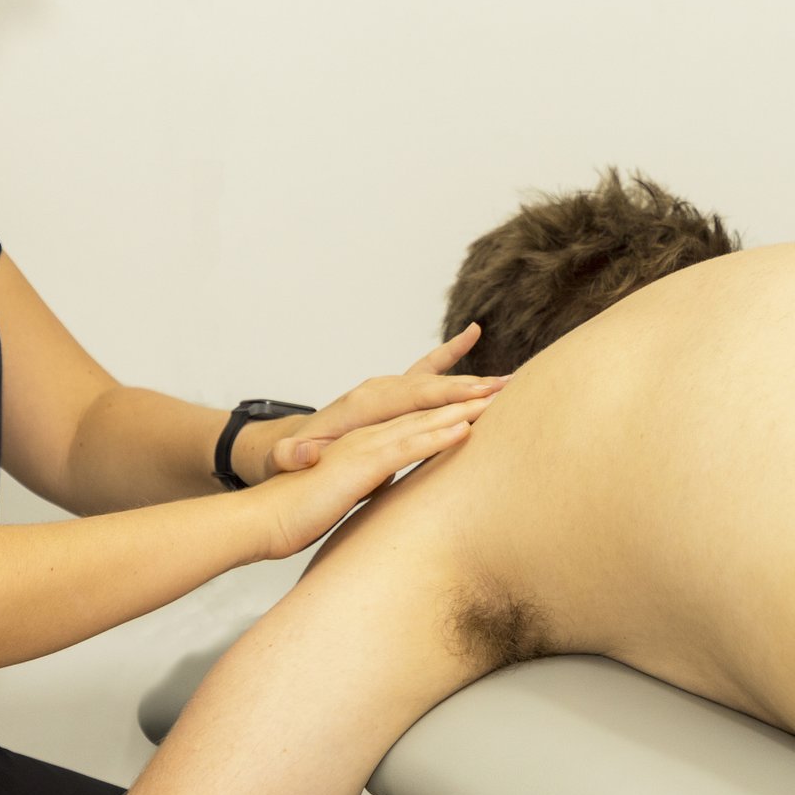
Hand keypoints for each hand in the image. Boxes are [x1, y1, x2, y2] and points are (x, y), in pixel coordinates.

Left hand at [242, 325, 506, 483]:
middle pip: (429, 386)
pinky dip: (451, 353)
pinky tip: (473, 333)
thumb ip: (292, 456)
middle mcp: (377, 389)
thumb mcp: (285, 460)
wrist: (289, 448)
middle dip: (467, 387)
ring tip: (509, 378)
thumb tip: (301, 453)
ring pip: (435, 379)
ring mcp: (387, 388)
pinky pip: (427, 369)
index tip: (475, 402)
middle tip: (506, 387)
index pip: (409, 399)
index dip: (442, 400)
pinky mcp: (394, 392)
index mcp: (359, 406)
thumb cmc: (292, 459)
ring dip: (471, 379)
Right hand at [247, 394, 493, 558]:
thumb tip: (397, 485)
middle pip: (426, 408)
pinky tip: (465, 430)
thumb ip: (373, 480)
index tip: (486, 397)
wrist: (263, 517)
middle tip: (506, 384)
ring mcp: (366, 444)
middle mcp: (369, 432)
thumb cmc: (301, 509)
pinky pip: (407, 446)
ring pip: (423, 419)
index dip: (451, 404)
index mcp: (368, 439)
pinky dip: (437, 436)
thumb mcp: (349, 490)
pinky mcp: (361, 463)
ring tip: (498, 398)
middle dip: (467, 395)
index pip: (418, 415)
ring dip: (462, 408)